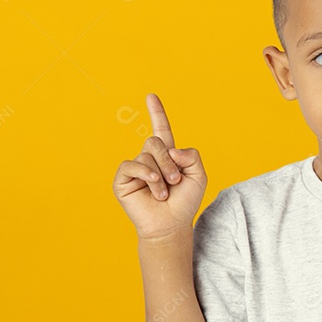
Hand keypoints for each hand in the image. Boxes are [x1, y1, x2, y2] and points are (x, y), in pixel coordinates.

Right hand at [113, 93, 206, 240]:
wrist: (171, 225)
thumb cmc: (184, 202)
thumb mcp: (198, 175)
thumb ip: (191, 154)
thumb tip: (169, 148)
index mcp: (166, 155)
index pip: (161, 130)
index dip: (157, 113)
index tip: (151, 96)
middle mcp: (148, 159)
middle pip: (154, 141)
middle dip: (169, 161)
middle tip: (175, 181)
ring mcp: (135, 169)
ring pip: (146, 155)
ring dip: (161, 175)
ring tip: (164, 192)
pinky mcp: (122, 180)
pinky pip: (132, 165)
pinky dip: (147, 175)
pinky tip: (154, 188)